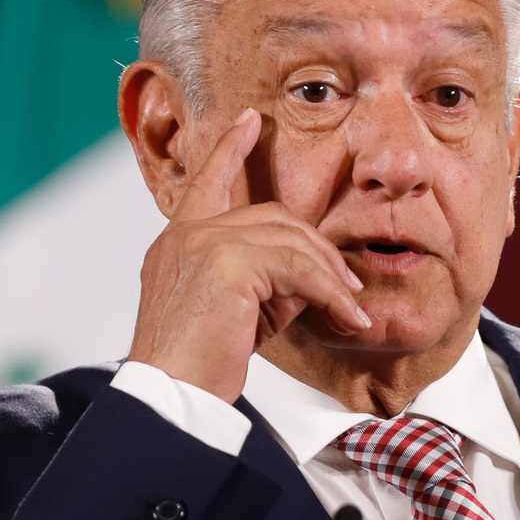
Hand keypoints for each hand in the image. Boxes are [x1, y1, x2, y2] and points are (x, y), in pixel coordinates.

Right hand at [128, 109, 370, 402]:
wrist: (170, 397)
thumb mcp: (236, 313)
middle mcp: (186, 235)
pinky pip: (298, 269)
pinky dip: (329, 294)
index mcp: (178, 242)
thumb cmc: (197, 364)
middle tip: (346, 286)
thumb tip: (311, 276)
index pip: (207, 183)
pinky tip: (345, 317)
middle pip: (272, 216)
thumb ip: (266, 282)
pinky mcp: (227, 263)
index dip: (230, 149)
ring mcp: (205, 243)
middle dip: (317, 249)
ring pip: (290, 242)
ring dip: (329, 277)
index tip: (250, 121)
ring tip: (349, 308)